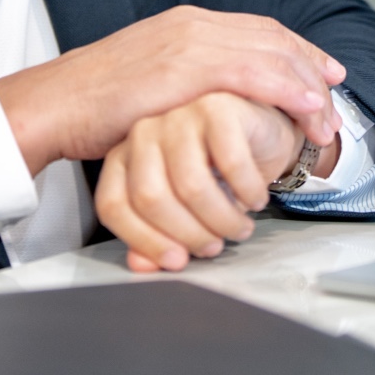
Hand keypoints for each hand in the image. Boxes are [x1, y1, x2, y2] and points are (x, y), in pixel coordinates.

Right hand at [0, 6, 344, 174]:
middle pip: (272, 38)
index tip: (322, 73)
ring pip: (271, 54)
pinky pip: (253, 73)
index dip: (297, 51)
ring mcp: (189, 43)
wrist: (55, 103)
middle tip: (335, 97)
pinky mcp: (185, 68)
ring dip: (307, 86)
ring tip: (324, 118)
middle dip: (311, 67)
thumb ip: (182, 81)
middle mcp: (192, 24)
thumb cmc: (93, 103)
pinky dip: (287, 89)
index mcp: (184, 24)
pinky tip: (305, 107)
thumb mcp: (147, 80)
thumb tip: (207, 103)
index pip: (257, 30)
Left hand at [95, 92, 341, 272]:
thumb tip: (142, 267)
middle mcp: (144, 133)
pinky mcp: (217, 107)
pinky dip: (249, 192)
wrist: (261, 135)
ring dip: (223, 220)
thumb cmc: (218, 174)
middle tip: (215, 246)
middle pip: (150, 197)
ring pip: (191, 185)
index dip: (145, 241)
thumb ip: (156, 237)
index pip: (114, 205)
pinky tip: (256, 197)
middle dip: (189, 235)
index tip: (177, 261)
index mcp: (124, 157)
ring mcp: (179, 116)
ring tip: (240, 228)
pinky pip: (230, 163)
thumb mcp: (185, 212)